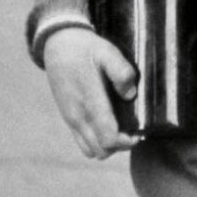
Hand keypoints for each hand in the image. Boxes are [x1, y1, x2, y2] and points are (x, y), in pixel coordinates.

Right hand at [43, 29, 138, 159]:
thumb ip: (121, 72)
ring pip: (90, 150)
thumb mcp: (107, 52)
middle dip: (119, 146)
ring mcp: (71, 119)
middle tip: (132, 130)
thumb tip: (130, 95)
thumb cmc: (86, 49)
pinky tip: (106, 124)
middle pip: (101, 150)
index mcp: (90, 101)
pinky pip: (82, 142)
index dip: (126, 141)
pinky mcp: (68, 118)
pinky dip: (96, 141)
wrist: (58, 46)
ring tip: (120, 128)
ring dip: (107, 145)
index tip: (138, 133)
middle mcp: (78, 116)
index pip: (108, 138)